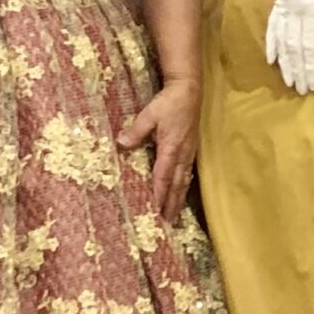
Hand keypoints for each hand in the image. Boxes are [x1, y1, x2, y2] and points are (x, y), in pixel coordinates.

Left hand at [118, 76, 199, 216]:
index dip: (159, 195)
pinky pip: (188, 173)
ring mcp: (189, 152)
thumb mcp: (149, 114)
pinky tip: (181, 192)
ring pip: (184, 181)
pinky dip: (184, 187)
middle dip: (171, 204)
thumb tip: (121, 144)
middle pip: (177, 185)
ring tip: (174, 214)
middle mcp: (182, 154)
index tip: (155, 211)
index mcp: (171, 148)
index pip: (163, 177)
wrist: (189, 90)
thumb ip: (136, 130)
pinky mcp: (192, 149)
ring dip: (179, 199)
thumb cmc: (169, 102)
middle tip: (166, 223)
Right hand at [265, 0, 313, 95]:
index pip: (310, 45)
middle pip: (294, 46)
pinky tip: (271, 58)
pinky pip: (272, 25)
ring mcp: (283, 3)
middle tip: (300, 90)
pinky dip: (271, 43)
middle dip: (297, 70)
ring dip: (284, 61)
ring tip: (288, 80)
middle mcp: (293, 8)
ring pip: (281, 39)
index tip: (311, 85)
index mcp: (311, 7)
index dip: (310, 67)